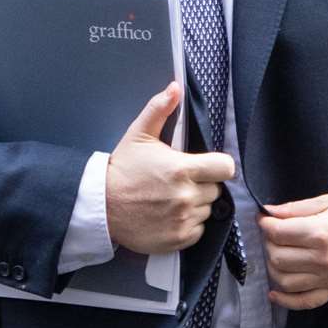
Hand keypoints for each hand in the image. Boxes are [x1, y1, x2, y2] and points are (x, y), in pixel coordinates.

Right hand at [105, 82, 234, 254]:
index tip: (208, 167)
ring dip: (195, 205)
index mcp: (183, 169)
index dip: (218, 166)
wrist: (101, 205)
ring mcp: (183, 220)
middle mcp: (187, 196)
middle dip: (202, 185)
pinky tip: (170, 216)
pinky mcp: (178, 239)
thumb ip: (159, 109)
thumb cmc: (121, 169)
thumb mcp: (139, 134)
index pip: (226, 168)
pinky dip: (188, 225)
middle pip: (215, 190)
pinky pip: (198, 231)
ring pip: (206, 211)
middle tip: (180, 182)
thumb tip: (175, 87)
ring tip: (172, 199)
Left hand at [259, 191, 327, 310]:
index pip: (278, 233)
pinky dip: (286, 301)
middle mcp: (324, 259)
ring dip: (273, 268)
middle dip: (268, 243)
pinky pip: (305, 302)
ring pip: (285, 282)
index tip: (264, 218)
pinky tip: (274, 293)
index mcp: (321, 233)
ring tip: (277, 253)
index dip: (265, 224)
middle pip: (278, 258)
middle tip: (273, 233)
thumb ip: (296, 208)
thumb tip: (269, 211)